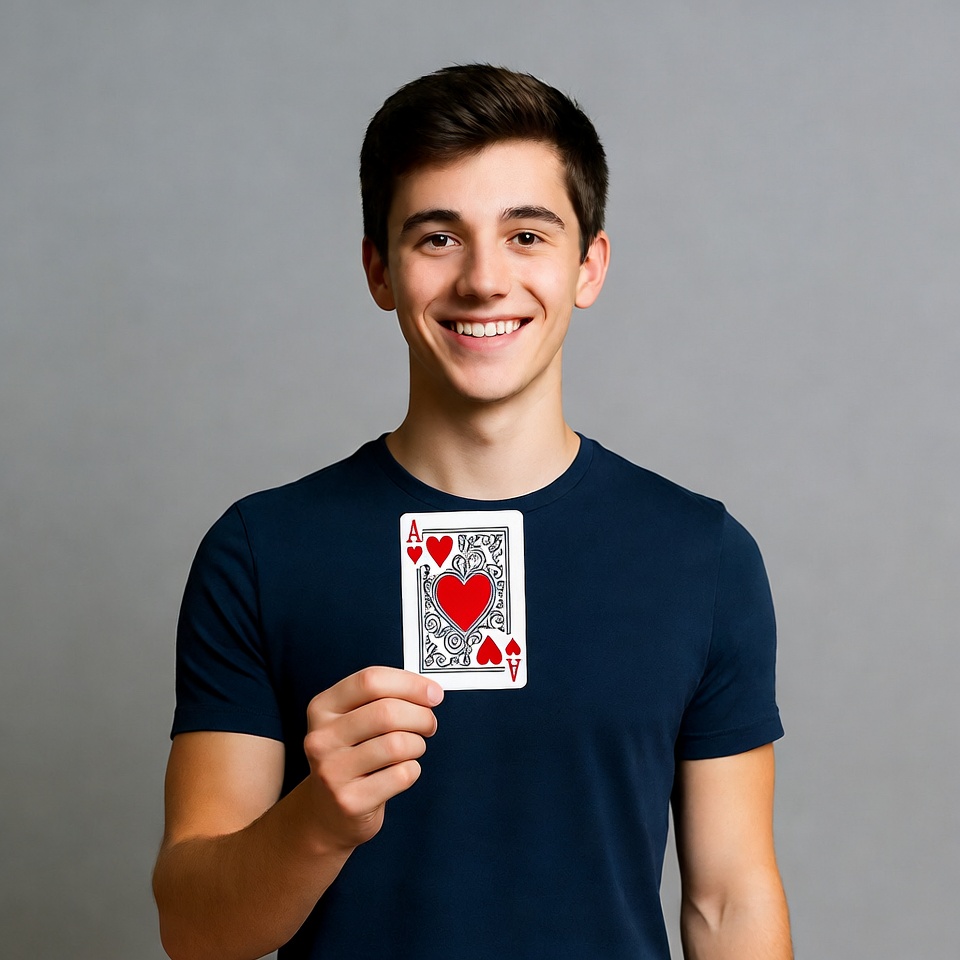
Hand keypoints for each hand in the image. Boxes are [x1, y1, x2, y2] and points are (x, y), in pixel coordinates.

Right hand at [302, 666, 442, 850]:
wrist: (327, 813)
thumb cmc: (352, 755)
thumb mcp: (352, 720)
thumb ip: (384, 698)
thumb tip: (430, 691)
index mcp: (322, 707)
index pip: (370, 680)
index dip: (409, 683)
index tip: (433, 693)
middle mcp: (321, 738)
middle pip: (387, 712)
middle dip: (421, 716)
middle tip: (429, 724)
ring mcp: (332, 771)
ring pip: (398, 744)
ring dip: (417, 744)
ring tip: (412, 749)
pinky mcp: (350, 800)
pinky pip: (402, 775)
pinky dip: (412, 770)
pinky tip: (400, 772)